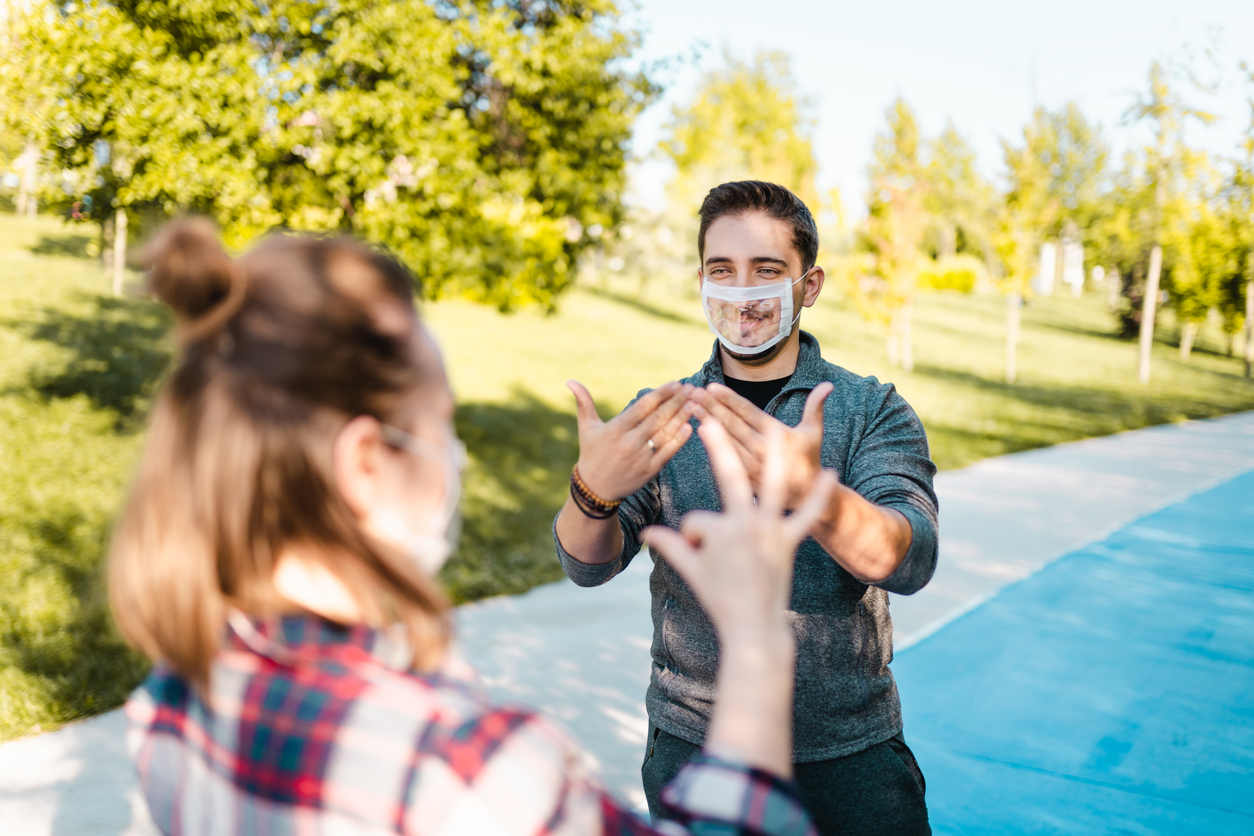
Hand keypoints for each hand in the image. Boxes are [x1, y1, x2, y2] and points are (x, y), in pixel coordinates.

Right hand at [568, 380, 695, 500]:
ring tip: (696, 403)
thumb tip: (570, 381)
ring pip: (666, 434)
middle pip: (658, 418)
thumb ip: (583, 403)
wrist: (595, 490)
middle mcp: (629, 443)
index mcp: (615, 429)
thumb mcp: (586, 428)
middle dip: (676, 401)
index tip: (676, 383)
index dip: (661, 394)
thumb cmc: (591, 454)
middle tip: (692, 388)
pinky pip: (667, 453)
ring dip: (682, 417)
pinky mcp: (649, 472)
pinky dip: (679, 440)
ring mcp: (640, 458)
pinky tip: (690, 427)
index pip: (643, 406)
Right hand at [641, 417, 834, 639]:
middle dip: (717, 447)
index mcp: (719, 531)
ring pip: (772, 486)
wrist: (754, 627)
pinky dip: (820, 497)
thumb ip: (670, 547)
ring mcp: (770, 531)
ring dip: (776, 456)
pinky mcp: (789, 541)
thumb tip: (646, 534)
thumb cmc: (719, 600)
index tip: (700, 560)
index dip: (693, 540)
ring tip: (777, 428)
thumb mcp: (692, 571)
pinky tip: (831, 473)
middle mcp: (746, 525)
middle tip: (709, 421)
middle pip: (729, 478)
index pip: (698, 520)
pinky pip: (807, 516)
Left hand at [689, 381, 833, 508]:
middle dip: (710, 406)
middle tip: (693, 391)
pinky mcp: (743, 476)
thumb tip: (828, 384)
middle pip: (730, 424)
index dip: (728, 399)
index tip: (711, 387)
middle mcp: (760, 449)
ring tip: (690, 406)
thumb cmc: (808, 459)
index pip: (747, 413)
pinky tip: (697, 428)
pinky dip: (709, 443)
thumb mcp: (814, 432)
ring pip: (723, 439)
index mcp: (775, 435)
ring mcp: (749, 464)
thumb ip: (816, 407)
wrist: (805, 496)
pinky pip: (723, 456)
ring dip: (705, 421)